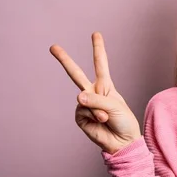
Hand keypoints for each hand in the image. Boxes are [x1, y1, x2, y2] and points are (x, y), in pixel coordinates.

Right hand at [50, 32, 140, 153]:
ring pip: (82, 98)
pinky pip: (82, 111)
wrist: (122, 142)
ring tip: (106, 117)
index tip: (95, 34)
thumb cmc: (124, 121)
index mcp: (105, 86)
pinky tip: (99, 122)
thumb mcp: (115, 106)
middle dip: (64, 60)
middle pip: (76, 73)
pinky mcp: (80, 116)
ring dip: (97, 109)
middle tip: (53, 47)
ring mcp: (85, 104)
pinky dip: (92, 115)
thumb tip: (77, 97)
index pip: (100, 64)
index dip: (98, 49)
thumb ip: (96, 100)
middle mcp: (93, 92)